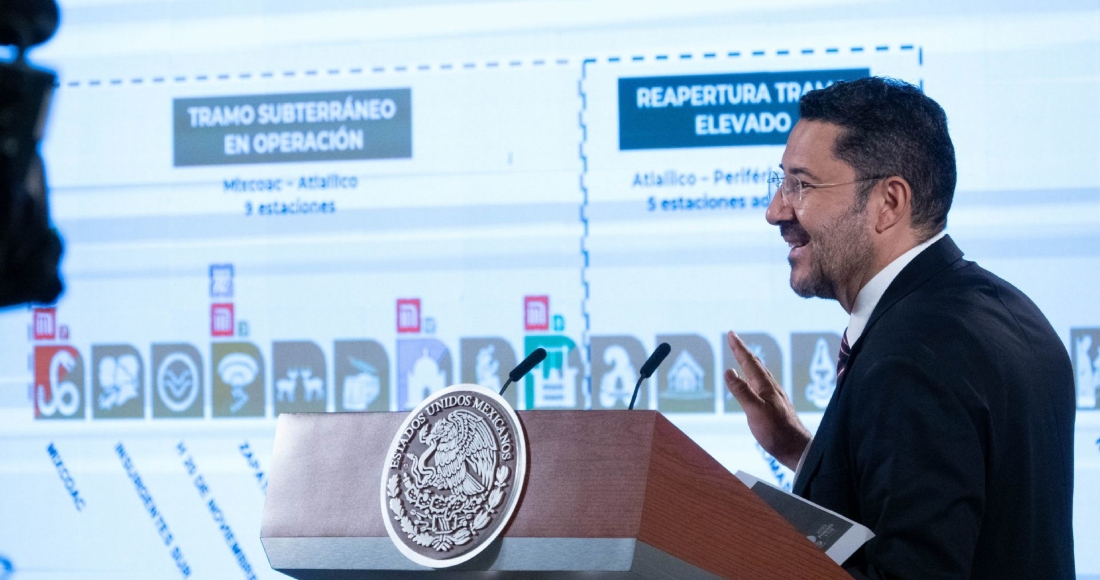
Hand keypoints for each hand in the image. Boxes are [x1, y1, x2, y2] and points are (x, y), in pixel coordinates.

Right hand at [724, 331, 810, 469]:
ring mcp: (775, 396)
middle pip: (756, 364)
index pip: (749, 362)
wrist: (797, 449)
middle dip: (744, 351)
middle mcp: (771, 388)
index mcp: (765, 386)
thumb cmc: (777, 432)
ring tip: (744, 356)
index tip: (731, 334)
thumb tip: (728, 370)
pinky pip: (763, 383)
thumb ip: (742, 392)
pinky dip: (755, 376)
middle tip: (734, 339)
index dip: (739, 348)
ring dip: (751, 362)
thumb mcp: (755, 412)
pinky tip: (756, 383)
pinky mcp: (776, 406)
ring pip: (761, 373)